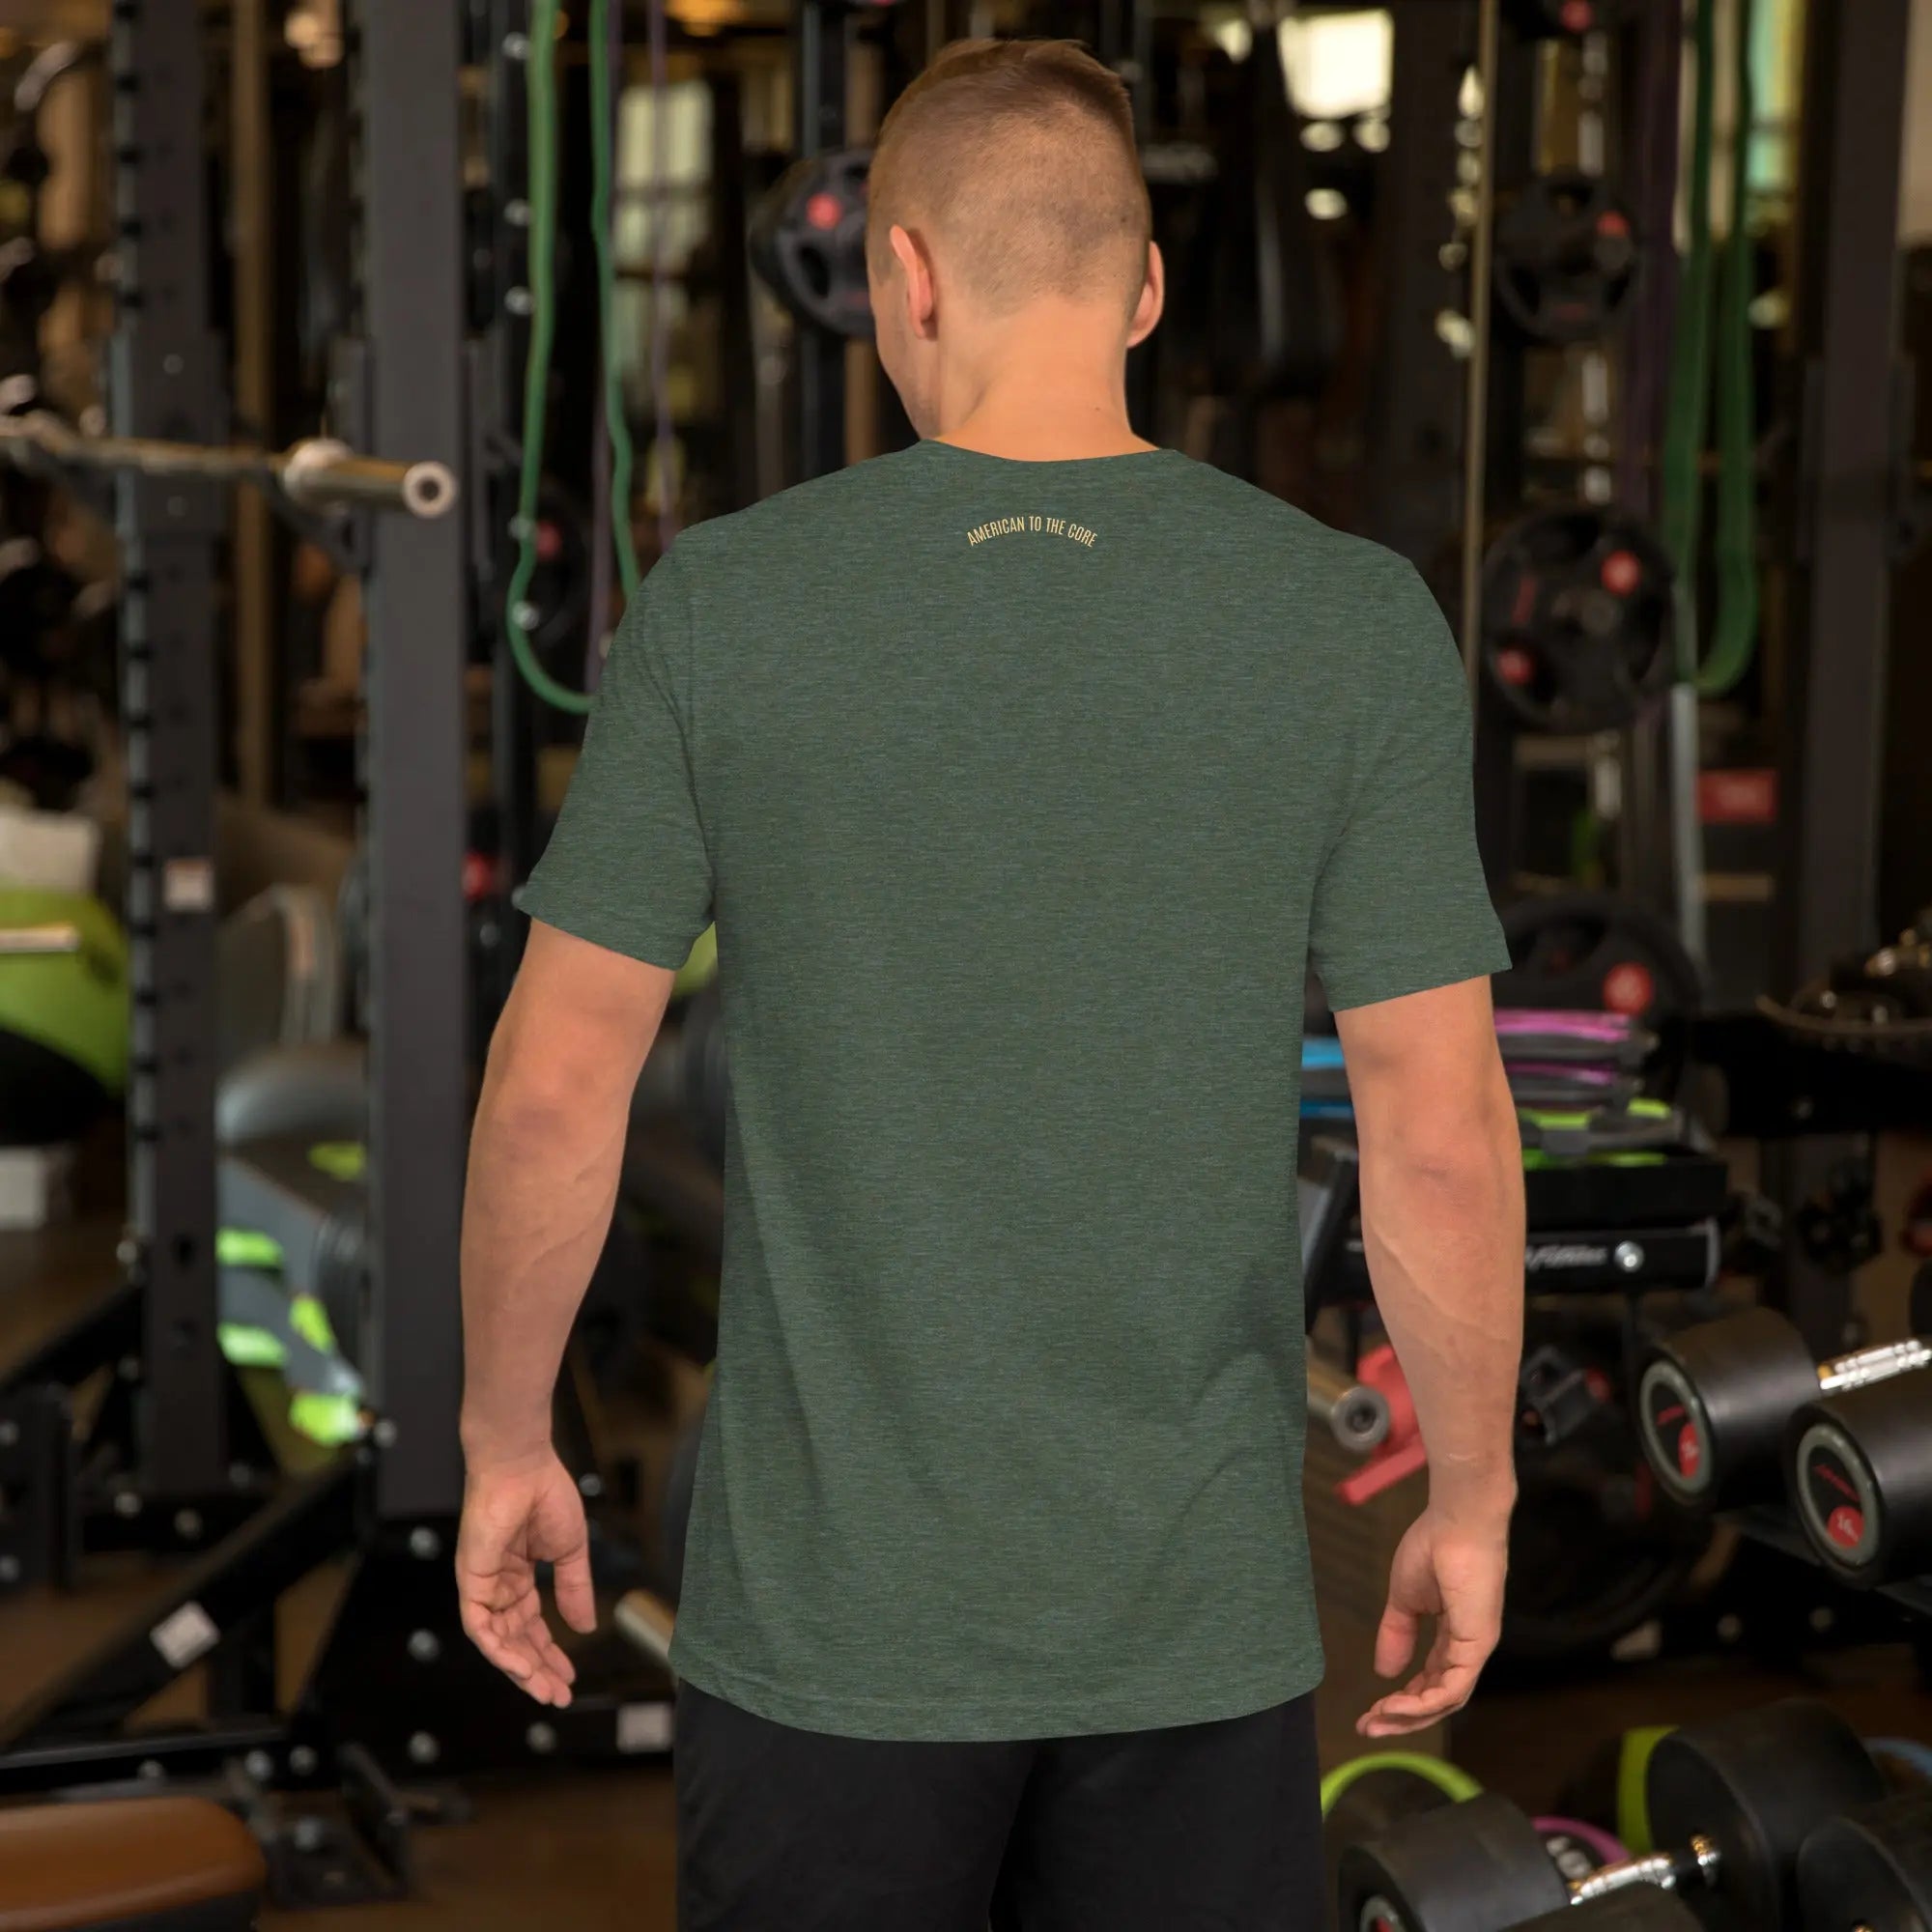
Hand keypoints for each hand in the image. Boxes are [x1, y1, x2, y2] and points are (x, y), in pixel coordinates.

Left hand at [455, 1446, 596, 1705]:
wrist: (522, 1465)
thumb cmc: (545, 1494)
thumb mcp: (569, 1551)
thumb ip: (575, 1589)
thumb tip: (586, 1627)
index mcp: (518, 1575)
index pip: (531, 1625)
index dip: (549, 1652)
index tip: (569, 1676)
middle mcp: (497, 1585)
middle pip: (515, 1639)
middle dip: (537, 1669)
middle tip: (558, 1695)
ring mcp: (482, 1584)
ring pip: (496, 1640)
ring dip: (520, 1667)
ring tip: (544, 1689)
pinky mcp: (470, 1580)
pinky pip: (480, 1626)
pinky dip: (499, 1649)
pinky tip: (521, 1666)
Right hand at [1357, 1501, 1509, 1737]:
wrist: (1456, 1520)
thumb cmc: (1434, 1547)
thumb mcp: (1405, 1599)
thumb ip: (1396, 1634)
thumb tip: (1384, 1672)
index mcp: (1453, 1637)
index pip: (1429, 1681)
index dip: (1401, 1699)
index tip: (1369, 1712)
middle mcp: (1467, 1649)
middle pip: (1438, 1699)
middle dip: (1402, 1718)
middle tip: (1366, 1728)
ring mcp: (1475, 1648)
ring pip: (1446, 1700)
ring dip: (1410, 1715)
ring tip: (1375, 1719)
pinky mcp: (1478, 1644)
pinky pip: (1453, 1686)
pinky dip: (1426, 1702)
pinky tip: (1398, 1705)